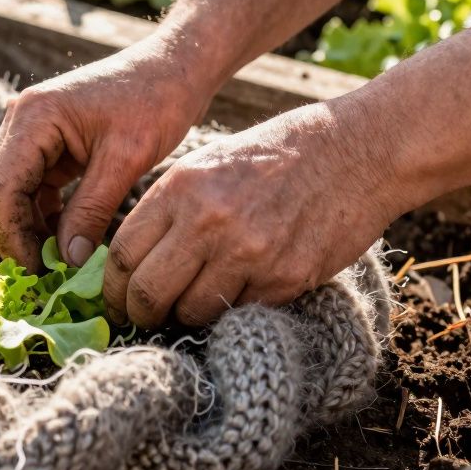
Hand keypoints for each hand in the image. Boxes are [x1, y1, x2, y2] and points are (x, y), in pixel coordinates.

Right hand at [0, 36, 215, 271]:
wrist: (174, 67)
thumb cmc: (156, 100)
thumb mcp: (126, 159)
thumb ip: (92, 210)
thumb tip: (67, 260)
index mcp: (33, 117)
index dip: (12, 235)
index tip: (37, 272)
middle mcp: (19, 121)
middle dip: (9, 236)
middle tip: (39, 274)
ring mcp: (27, 132)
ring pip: (4, 194)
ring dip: (23, 229)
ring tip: (55, 263)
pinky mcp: (43, 145)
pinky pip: (27, 190)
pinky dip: (39, 218)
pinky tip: (64, 241)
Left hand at [102, 99, 401, 326]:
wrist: (358, 151)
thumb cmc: (275, 155)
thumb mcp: (207, 163)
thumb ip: (167, 208)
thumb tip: (129, 260)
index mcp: (181, 188)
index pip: (123, 255)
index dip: (112, 287)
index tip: (116, 298)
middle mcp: (209, 222)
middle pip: (148, 293)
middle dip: (139, 313)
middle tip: (142, 317)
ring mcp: (248, 254)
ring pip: (191, 312)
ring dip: (184, 317)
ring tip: (189, 306)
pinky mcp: (285, 280)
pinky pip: (238, 313)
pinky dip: (230, 311)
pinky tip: (235, 294)